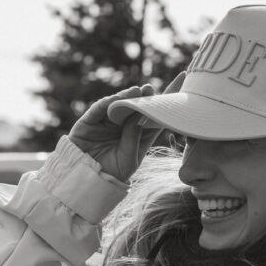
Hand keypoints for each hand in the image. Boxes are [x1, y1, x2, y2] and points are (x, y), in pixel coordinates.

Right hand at [68, 72, 184, 181]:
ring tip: (138, 91)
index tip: (179, 83)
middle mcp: (124, 125)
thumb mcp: (129, 158)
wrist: (86, 182)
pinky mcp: (90, 121)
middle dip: (145, 96)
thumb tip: (140, 113)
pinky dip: (108, 103)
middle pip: (138, 107)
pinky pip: (99, 109)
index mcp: (138, 135)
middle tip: (151, 88)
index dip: (166, 101)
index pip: (155, 116)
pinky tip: (117, 99)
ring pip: (119, 105)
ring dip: (128, 96)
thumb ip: (134, 136)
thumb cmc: (112, 174)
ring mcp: (106, 121)